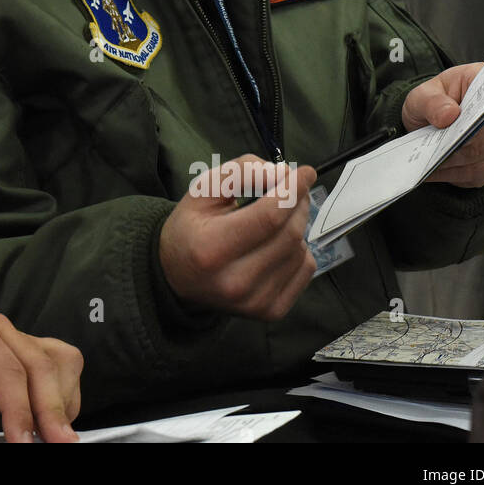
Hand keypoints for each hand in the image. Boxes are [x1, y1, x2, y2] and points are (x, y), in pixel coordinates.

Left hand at [0, 310, 82, 442]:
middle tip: (58, 446)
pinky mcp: (27, 354)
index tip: (22, 444)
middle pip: (40, 364)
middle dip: (51, 410)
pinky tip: (49, 426)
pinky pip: (62, 369)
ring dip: (62, 403)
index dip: (19, 409)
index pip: (6, 368)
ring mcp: (16, 338)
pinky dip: (64, 398)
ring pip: (59, 363)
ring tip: (55, 439)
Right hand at [161, 155, 316, 320]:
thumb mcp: (202, 191)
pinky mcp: (271, 312)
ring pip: (300, 251)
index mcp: (211, 248)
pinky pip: (305, 270)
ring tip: (276, 220)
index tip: (305, 172)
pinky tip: (278, 245)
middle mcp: (234, 282)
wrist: (177, 277)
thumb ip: (240, 173)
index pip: (268, 216)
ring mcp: (255, 301)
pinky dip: (299, 250)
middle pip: (289, 233)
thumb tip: (283, 174)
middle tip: (292, 190)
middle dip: (297, 204)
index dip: (292, 190)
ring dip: (297, 226)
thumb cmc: (191, 228)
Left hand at [402, 62, 483, 188]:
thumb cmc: (432, 102)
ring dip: (452, 161)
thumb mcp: (422, 95)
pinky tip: (434, 171)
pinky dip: (453, 174)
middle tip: (432, 148)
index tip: (457, 123)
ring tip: (428, 160)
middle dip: (457, 143)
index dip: (480, 115)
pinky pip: (477, 174)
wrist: (431, 120)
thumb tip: (449, 115)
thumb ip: (432, 101)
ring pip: (480, 157)